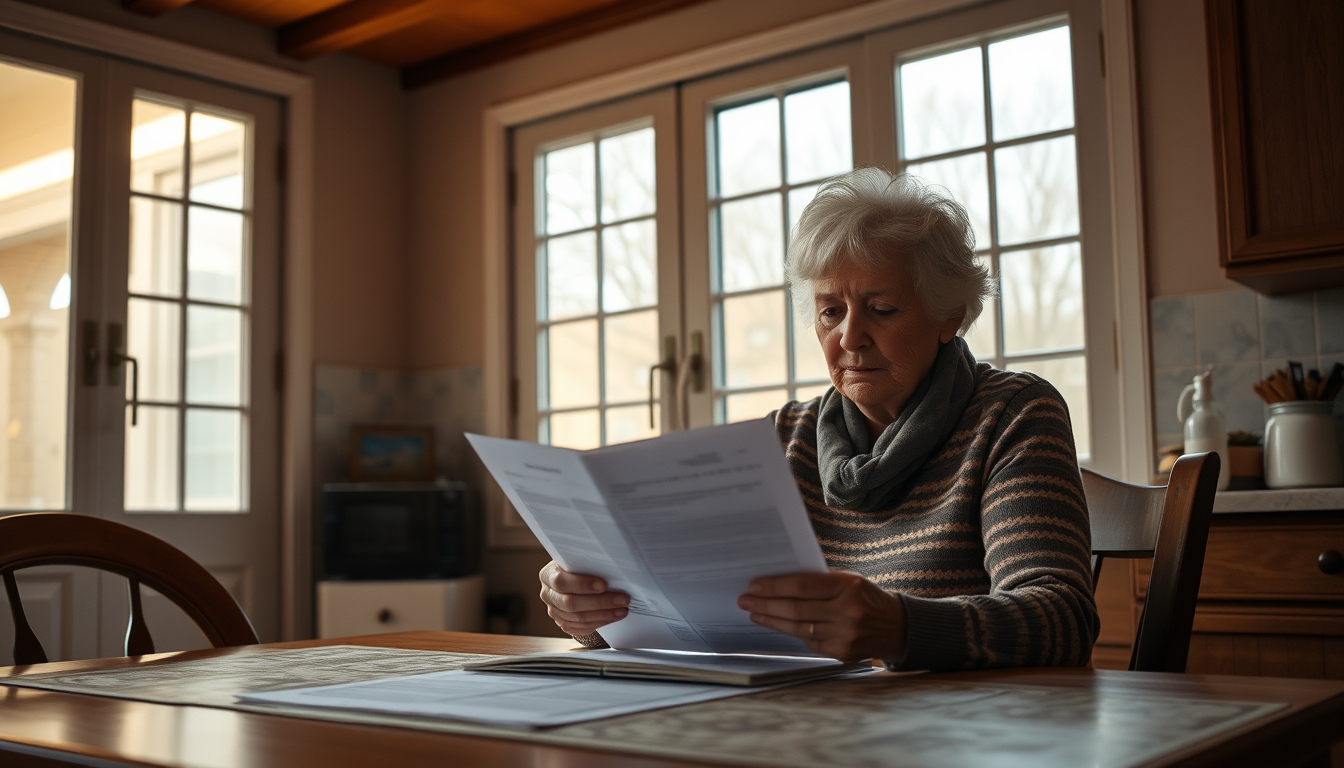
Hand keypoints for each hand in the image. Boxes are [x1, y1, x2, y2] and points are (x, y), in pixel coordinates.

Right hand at [538, 561, 629, 636]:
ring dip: (604, 615)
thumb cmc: (576, 566)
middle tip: (622, 599)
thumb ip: (587, 563)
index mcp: (548, 575)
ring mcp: (554, 611)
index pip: (561, 582)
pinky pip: (582, 628)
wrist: (572, 578)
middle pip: (571, 603)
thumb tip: (610, 568)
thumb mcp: (577, 559)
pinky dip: (600, 622)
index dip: (582, 584)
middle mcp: (548, 595)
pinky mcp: (564, 624)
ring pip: (578, 619)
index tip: (603, 585)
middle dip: (600, 602)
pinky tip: (613, 616)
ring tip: (622, 609)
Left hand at [737, 571, 905, 662]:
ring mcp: (845, 635)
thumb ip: (819, 581)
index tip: (754, 586)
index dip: (775, 587)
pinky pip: (810, 643)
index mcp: (848, 587)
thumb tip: (779, 583)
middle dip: (766, 604)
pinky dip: (793, 633)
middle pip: (796, 609)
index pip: (803, 586)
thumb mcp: (849, 580)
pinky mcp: (843, 653)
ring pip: (799, 629)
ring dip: (773, 621)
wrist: (897, 627)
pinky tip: (778, 625)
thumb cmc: (866, 597)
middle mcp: (847, 612)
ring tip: (755, 613)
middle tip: (745, 600)